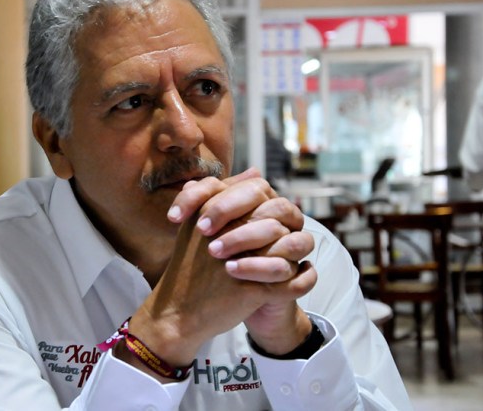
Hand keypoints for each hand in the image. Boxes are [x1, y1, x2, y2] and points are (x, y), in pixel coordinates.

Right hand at [122, 169, 315, 378]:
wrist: (178, 310)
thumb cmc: (191, 266)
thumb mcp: (199, 223)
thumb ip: (225, 195)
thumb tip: (255, 172)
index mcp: (212, 210)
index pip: (258, 190)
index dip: (266, 203)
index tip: (260, 219)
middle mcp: (228, 231)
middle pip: (279, 213)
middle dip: (285, 224)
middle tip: (279, 237)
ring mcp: (241, 261)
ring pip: (291, 243)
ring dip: (295, 249)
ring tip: (293, 255)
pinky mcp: (251, 290)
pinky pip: (295, 281)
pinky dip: (304, 278)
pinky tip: (303, 272)